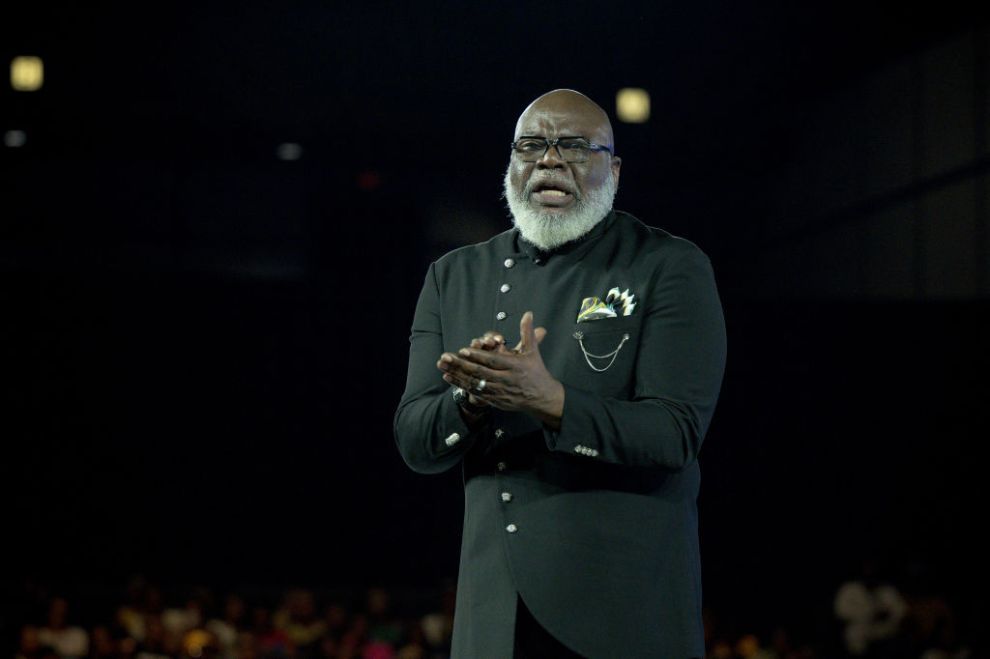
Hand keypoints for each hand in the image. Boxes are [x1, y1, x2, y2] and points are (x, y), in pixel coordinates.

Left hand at [436, 311, 563, 426]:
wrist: (543, 398)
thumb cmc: (536, 371)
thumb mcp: (532, 351)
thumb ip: (527, 332)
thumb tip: (528, 313)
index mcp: (515, 366)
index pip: (493, 361)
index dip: (478, 356)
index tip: (463, 350)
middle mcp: (506, 380)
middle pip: (481, 372)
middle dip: (462, 365)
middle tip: (446, 357)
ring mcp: (500, 392)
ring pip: (475, 383)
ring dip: (457, 375)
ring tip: (443, 367)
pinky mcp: (495, 401)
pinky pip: (475, 393)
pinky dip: (461, 385)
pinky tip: (449, 378)